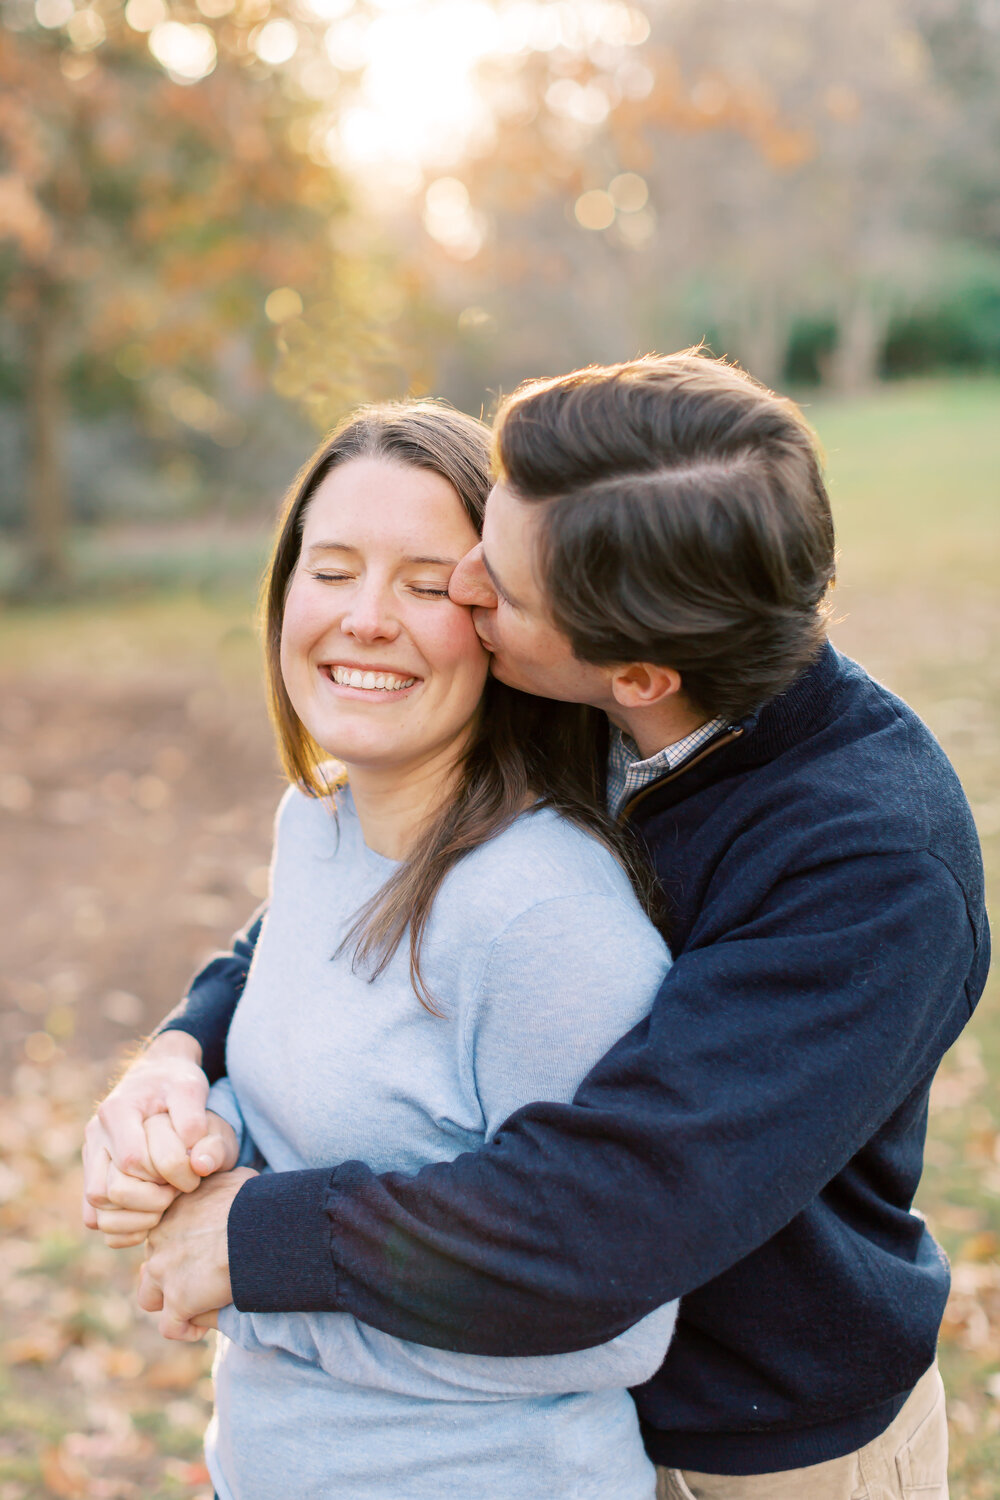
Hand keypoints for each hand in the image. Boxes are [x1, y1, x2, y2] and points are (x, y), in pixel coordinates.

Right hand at [83, 1032, 210, 1233]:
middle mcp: (95, 1134)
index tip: (192, 1175)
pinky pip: (92, 1215)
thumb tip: (198, 1163)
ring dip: (133, 1216)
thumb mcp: (191, 1088)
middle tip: (177, 1192)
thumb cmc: (175, 1083)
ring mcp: (90, 1156)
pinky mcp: (93, 1173)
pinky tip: (150, 1216)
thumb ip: (194, 1120)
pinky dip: (120, 1225)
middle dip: (149, 1199)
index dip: (166, 1175)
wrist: (155, 1074)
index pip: (133, 1160)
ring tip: (165, 1204)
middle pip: (108, 1190)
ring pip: (95, 1207)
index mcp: (116, 1110)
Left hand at [138, 1167, 257, 1339]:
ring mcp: (164, 1272)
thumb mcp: (232, 1178)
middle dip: (170, 1275)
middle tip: (197, 1282)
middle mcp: (158, 1240)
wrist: (259, 1226)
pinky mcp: (179, 1300)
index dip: (177, 1247)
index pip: (161, 1235)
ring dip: (168, 1304)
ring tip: (193, 1309)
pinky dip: (185, 1330)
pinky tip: (201, 1329)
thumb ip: (217, 1186)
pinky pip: (171, 1326)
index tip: (199, 1254)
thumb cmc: (254, 1198)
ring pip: (149, 1298)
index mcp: (170, 1211)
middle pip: (152, 1264)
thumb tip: (225, 1190)